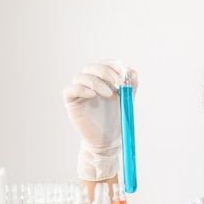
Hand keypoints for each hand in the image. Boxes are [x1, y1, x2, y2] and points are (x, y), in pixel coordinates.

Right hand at [62, 60, 137, 179]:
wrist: (107, 140)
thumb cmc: (115, 120)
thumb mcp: (126, 102)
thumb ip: (130, 88)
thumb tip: (133, 72)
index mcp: (103, 81)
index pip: (104, 64)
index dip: (112, 65)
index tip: (123, 72)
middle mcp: (89, 84)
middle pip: (91, 67)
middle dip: (106, 71)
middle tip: (118, 82)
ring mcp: (79, 92)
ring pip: (80, 77)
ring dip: (96, 81)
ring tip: (109, 94)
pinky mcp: (71, 102)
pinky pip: (69, 90)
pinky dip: (80, 88)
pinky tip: (92, 95)